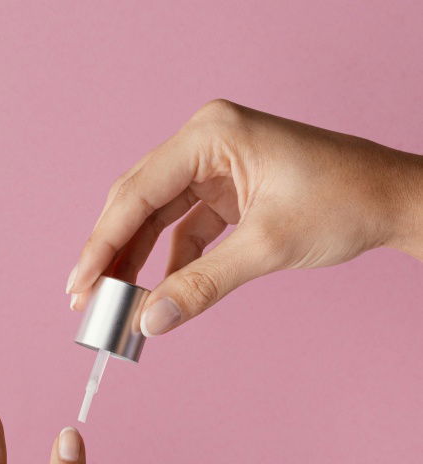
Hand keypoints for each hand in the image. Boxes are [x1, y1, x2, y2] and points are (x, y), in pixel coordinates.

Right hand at [67, 100, 422, 334]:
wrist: (393, 201)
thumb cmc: (344, 203)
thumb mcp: (265, 248)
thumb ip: (201, 286)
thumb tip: (150, 322)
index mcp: (211, 134)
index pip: (137, 193)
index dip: (102, 244)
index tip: (79, 286)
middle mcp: (206, 141)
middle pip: (138, 200)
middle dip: (112, 252)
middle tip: (86, 300)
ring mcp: (216, 163)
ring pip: (157, 215)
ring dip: (136, 258)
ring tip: (113, 300)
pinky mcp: (229, 187)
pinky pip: (184, 226)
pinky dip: (170, 259)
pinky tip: (158, 290)